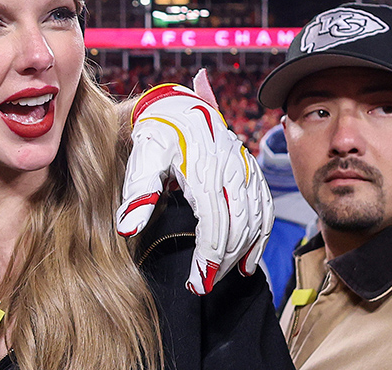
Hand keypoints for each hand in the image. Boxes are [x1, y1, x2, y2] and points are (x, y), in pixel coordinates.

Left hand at [116, 69, 272, 294]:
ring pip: (254, 221)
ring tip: (221, 277)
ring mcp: (245, 170)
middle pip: (237, 227)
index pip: (214, 224)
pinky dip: (261, 237)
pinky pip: (265, 208)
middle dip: (221, 262)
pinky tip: (248, 261)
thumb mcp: (142, 157)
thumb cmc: (155, 133)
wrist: (175, 104)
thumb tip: (127, 230)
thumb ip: (138, 192)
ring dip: (242, 254)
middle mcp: (232, 170)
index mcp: (204, 170)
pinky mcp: (251, 171)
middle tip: (203, 287)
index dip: (208, 258)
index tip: (197, 284)